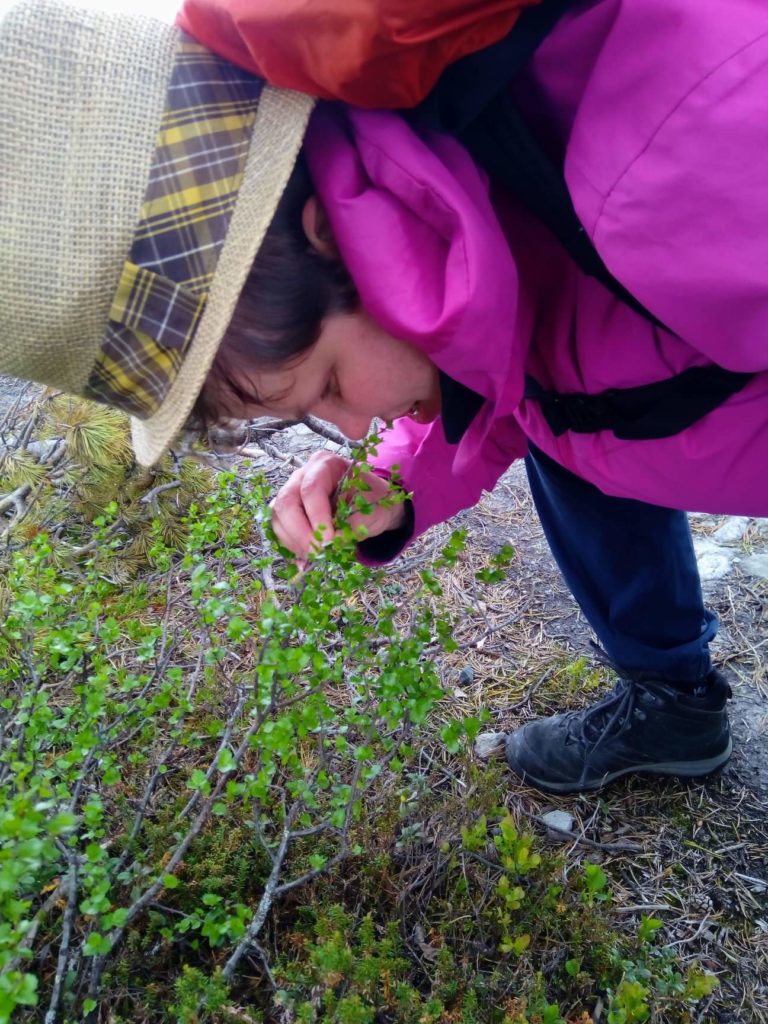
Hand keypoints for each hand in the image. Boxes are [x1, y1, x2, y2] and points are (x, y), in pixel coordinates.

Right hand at [270, 450, 405, 563]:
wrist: (371, 504)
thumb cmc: (372, 500)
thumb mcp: (373, 509)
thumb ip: (354, 524)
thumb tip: (332, 544)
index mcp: (325, 464)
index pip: (312, 488)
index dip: (317, 516)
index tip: (329, 540)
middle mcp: (301, 475)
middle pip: (286, 502)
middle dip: (299, 532)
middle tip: (317, 553)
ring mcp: (291, 493)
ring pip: (278, 518)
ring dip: (294, 542)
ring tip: (315, 557)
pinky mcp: (287, 512)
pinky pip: (280, 530)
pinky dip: (291, 547)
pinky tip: (306, 558)